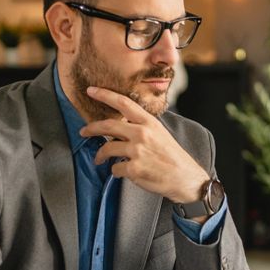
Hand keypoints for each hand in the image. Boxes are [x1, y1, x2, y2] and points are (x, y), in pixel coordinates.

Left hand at [80, 86, 207, 203]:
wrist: (186, 178)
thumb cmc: (172, 157)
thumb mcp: (160, 134)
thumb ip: (141, 128)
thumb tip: (119, 128)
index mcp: (149, 123)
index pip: (123, 103)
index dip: (105, 95)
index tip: (91, 90)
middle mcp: (142, 133)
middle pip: (107, 126)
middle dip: (91, 129)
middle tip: (83, 132)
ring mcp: (137, 151)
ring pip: (107, 149)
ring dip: (100, 155)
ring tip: (99, 159)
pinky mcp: (134, 169)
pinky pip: (115, 168)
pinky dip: (116, 171)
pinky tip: (124, 172)